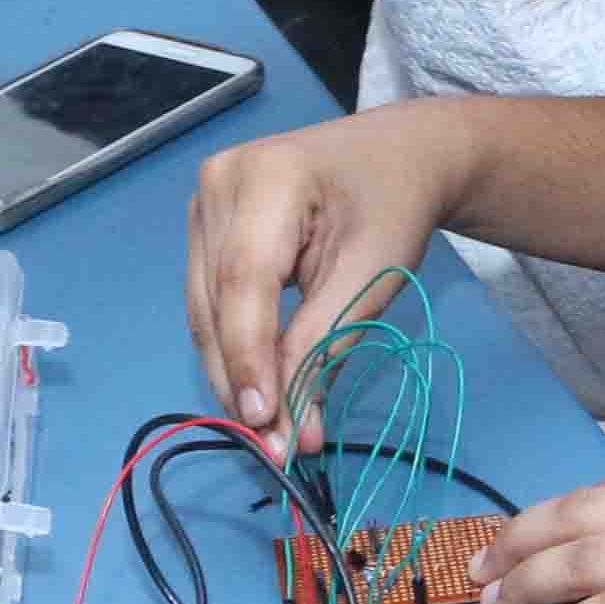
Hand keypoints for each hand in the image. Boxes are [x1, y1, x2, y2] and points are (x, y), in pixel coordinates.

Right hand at [187, 112, 470, 449]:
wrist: (400, 156)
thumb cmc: (395, 205)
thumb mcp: (372, 274)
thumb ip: (325, 343)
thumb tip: (293, 427)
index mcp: (264, 176)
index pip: (244, 282)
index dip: (249, 358)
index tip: (266, 424)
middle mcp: (217, 184)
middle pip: (215, 302)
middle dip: (242, 380)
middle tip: (274, 446)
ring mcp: (204, 204)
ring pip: (204, 311)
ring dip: (234, 374)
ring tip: (270, 431)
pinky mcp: (206, 229)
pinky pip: (211, 301)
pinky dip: (235, 348)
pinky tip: (260, 389)